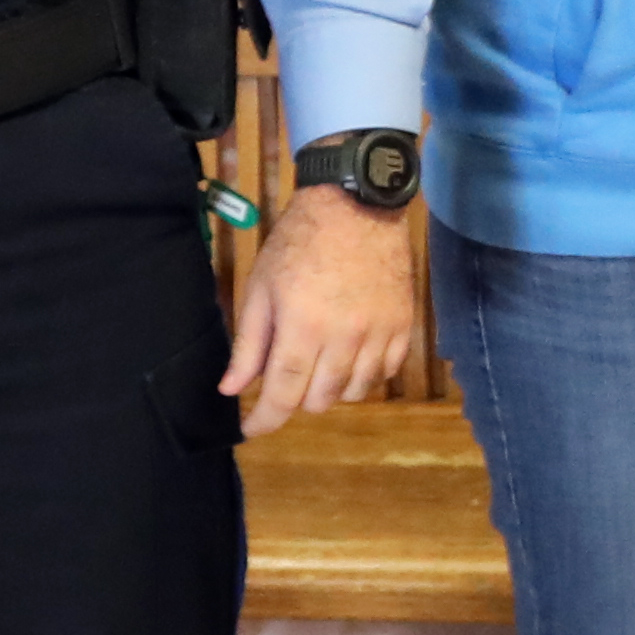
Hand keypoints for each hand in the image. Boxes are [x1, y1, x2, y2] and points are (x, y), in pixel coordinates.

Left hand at [227, 186, 428, 430]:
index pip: (283, 393)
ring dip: (330, 389)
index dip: (265, 420)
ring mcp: (379, 333)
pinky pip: (385, 373)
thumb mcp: (261, 287)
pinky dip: (364, 376)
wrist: (356, 205)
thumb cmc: (298, 242)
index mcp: (303, 326)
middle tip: (286, 378)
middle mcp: (344, 337)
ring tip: (318, 366)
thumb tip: (232, 389)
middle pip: (319, 399)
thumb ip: (248, 343)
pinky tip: (349, 357)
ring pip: (354, 391)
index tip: (252, 429)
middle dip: (295, 399)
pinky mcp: (403, 325)